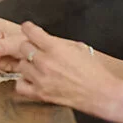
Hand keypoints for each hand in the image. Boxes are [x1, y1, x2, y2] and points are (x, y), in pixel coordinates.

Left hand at [0, 22, 122, 117]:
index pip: (31, 32)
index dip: (28, 28)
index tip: (28, 29)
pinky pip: (20, 85)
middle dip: (30, 47)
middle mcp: (45, 62)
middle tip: (37, 51)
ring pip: (21, 66)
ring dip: (28, 65)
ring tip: (38, 67)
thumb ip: (61, 43)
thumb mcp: (80, 48)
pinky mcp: (40, 94)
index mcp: (56, 48)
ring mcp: (41, 79)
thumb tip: (49, 40)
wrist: (102, 94)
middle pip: (23, 47)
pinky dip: (24, 82)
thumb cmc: (95, 72)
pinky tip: (33, 80)